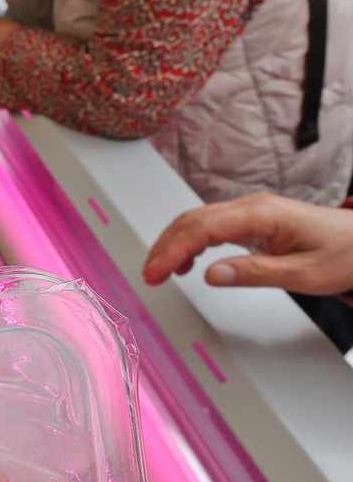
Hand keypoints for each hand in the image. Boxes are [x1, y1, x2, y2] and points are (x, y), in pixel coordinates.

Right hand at [141, 192, 352, 295]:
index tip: (156, 272)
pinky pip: (212, 225)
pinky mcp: (253, 219)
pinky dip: (191, 242)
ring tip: (160, 270)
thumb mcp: (303, 274)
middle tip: (149, 274)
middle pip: (192, 220)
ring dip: (174, 243)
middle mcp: (252, 206)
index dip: (173, 250)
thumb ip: (254, 274)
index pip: (202, 228)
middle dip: (165, 246)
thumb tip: (210, 275)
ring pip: (198, 220)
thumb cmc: (342, 254)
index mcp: (262, 214)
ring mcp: (251, 210)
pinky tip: (186, 261)